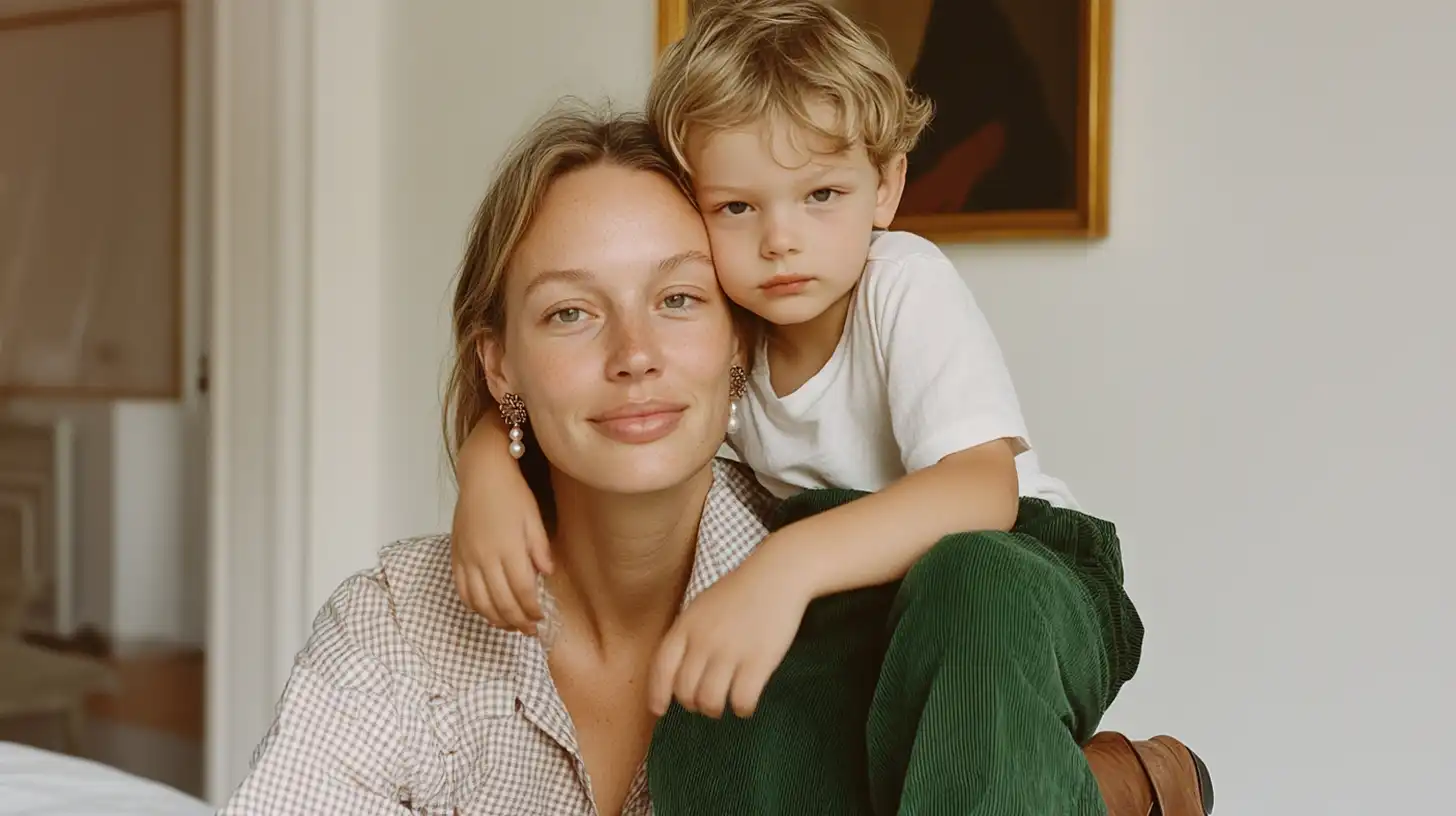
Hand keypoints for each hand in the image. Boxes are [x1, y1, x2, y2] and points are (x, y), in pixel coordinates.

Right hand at [450, 429, 552, 633]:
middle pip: (502, 602)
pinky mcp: (456, 555)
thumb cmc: (512, 493)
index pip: (522, 591)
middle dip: (517, 621)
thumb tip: (546, 574)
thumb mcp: (534, 519)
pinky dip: (474, 606)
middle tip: (529, 630)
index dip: (532, 610)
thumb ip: (540, 549)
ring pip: (480, 602)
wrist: (482, 474)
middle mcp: (486, 557)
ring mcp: (468, 558)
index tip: (541, 618)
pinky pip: (462, 590)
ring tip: (510, 626)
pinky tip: (486, 611)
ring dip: (496, 619)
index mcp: (509, 549)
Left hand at [647, 544, 812, 718]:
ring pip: (710, 701)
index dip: (657, 693)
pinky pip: (741, 700)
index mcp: (686, 625)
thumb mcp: (702, 606)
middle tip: (705, 702)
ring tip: (726, 702)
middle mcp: (703, 641)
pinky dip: (742, 708)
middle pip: (685, 690)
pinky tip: (747, 702)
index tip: (660, 710)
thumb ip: (689, 634)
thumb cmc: (741, 591)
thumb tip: (679, 672)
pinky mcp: (758, 661)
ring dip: (715, 709)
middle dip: (693, 704)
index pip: (662, 668)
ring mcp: (730, 651)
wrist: (778, 574)